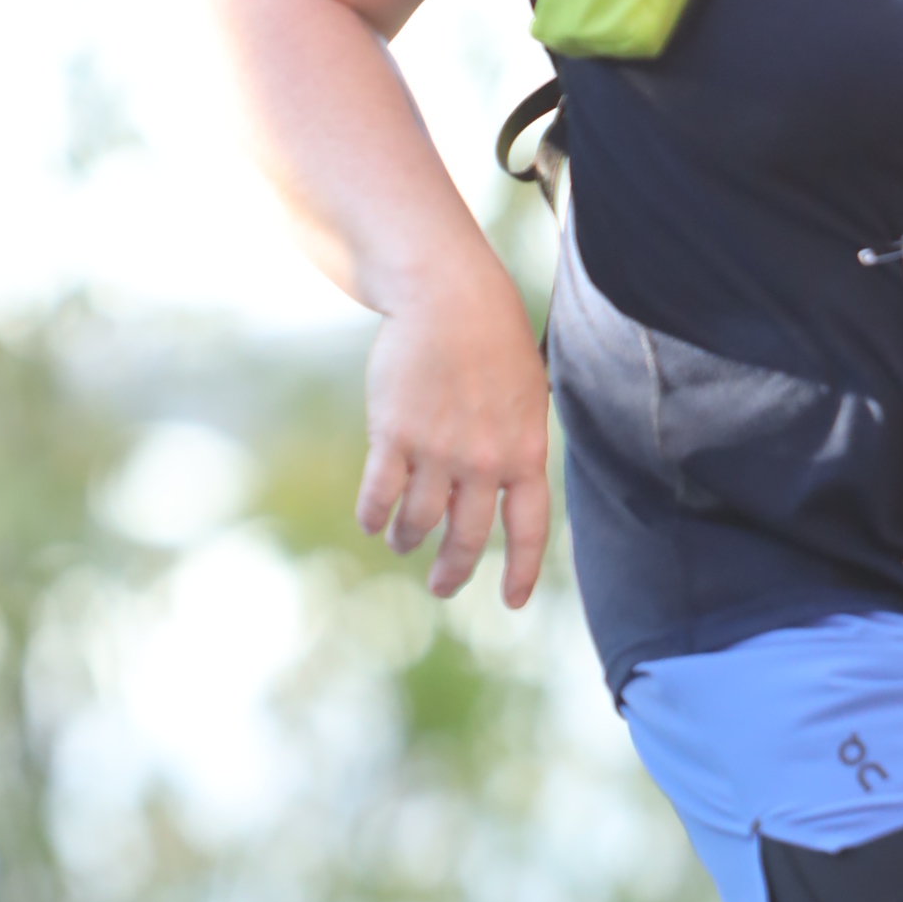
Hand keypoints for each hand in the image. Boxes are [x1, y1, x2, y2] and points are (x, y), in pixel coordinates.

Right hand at [356, 269, 551, 605]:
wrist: (450, 299)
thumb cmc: (493, 341)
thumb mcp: (527, 396)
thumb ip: (517, 445)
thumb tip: (509, 487)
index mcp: (524, 453)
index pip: (529, 531)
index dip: (521, 572)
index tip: (511, 602)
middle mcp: (484, 462)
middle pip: (467, 540)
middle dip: (452, 571)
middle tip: (441, 585)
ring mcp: (438, 451)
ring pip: (419, 523)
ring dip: (409, 540)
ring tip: (403, 543)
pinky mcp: (394, 436)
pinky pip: (380, 496)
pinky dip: (374, 516)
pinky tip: (373, 522)